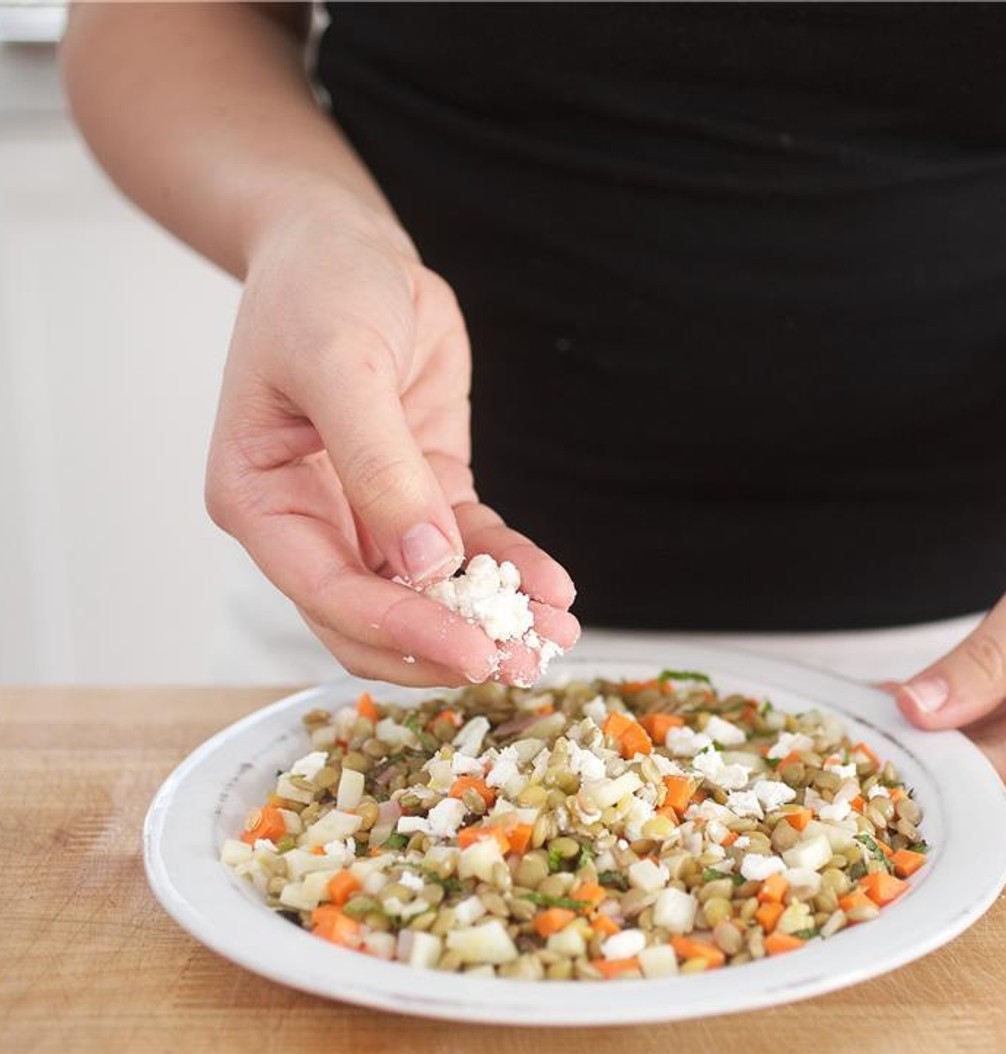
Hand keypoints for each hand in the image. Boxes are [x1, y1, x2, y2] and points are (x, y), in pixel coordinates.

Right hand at [205, 193, 578, 685]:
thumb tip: (426, 561)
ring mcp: (371, 513)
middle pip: (377, 616)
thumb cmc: (318, 290)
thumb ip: (379, 465)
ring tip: (556, 640)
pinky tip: (556, 588)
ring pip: (430, 594)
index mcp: (261, 501)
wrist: (348, 246)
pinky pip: (472, 548)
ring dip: (492, 621)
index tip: (472, 654)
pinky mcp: (425, 493)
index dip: (402, 630)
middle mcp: (312, 521)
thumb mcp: (340, 364)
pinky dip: (512, 571)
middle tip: (522, 667)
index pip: (329, 593)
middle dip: (449, 646)